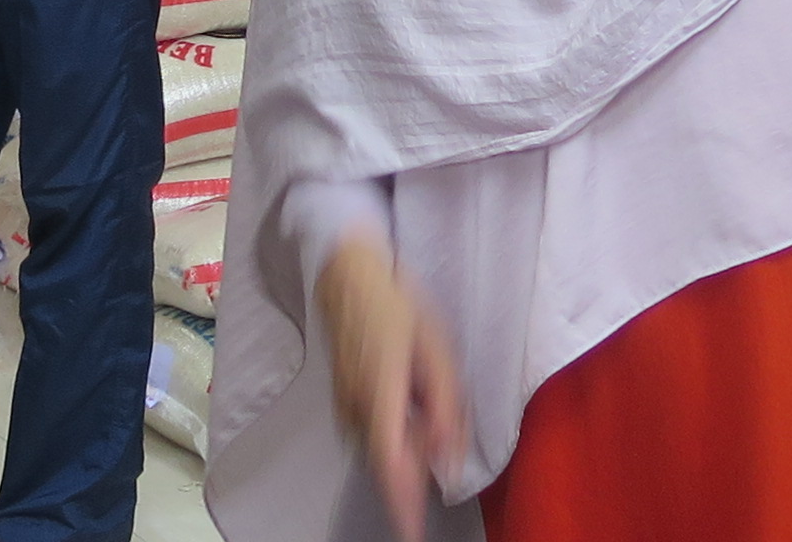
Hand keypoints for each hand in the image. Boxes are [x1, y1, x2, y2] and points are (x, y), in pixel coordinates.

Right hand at [318, 238, 467, 541]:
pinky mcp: (343, 399)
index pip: (391, 463)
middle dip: (413, 473)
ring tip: (423, 420)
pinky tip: (408, 410)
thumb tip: (448, 456)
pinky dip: (393, 434)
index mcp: (381, 392)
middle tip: (436, 457)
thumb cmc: (398, 304)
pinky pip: (371, 431)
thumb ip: (446, 405)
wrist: (347, 276)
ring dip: (405, 450)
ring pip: (379, 447)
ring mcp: (345, 404)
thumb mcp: (437, 348)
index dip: (402, 502)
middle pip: (387, 460)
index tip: (411, 531)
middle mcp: (356, 406)